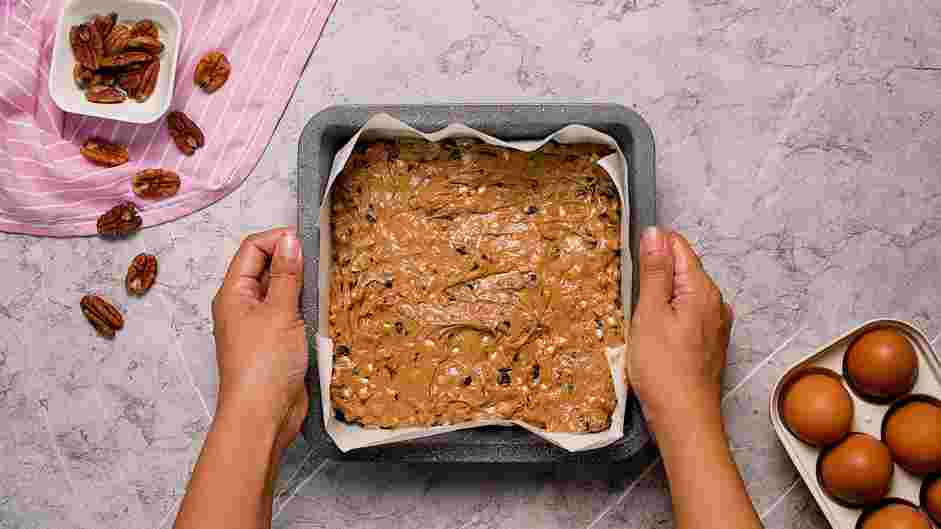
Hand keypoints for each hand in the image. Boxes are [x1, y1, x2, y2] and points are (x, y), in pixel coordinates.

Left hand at [211, 227, 307, 452]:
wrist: (263, 415)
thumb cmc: (264, 364)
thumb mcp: (280, 312)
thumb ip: (287, 275)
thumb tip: (290, 241)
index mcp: (234, 293)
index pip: (252, 250)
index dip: (277, 240)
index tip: (306, 243)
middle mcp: (243, 305)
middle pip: (267, 268)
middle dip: (293, 262)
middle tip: (320, 263)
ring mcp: (261, 325)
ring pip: (283, 292)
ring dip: (303, 287)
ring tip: (324, 285)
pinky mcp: (277, 342)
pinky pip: (292, 314)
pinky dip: (307, 308)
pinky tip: (324, 309)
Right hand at [627, 227, 733, 431]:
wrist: (684, 418)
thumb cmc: (663, 369)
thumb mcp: (649, 313)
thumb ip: (654, 271)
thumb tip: (655, 234)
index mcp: (702, 289)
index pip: (678, 247)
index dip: (652, 249)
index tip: (631, 265)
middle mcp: (716, 302)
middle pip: (683, 269)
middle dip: (656, 274)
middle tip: (630, 295)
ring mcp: (716, 324)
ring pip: (684, 293)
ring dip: (662, 296)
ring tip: (639, 316)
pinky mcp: (710, 342)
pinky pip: (688, 315)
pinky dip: (670, 315)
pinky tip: (654, 334)